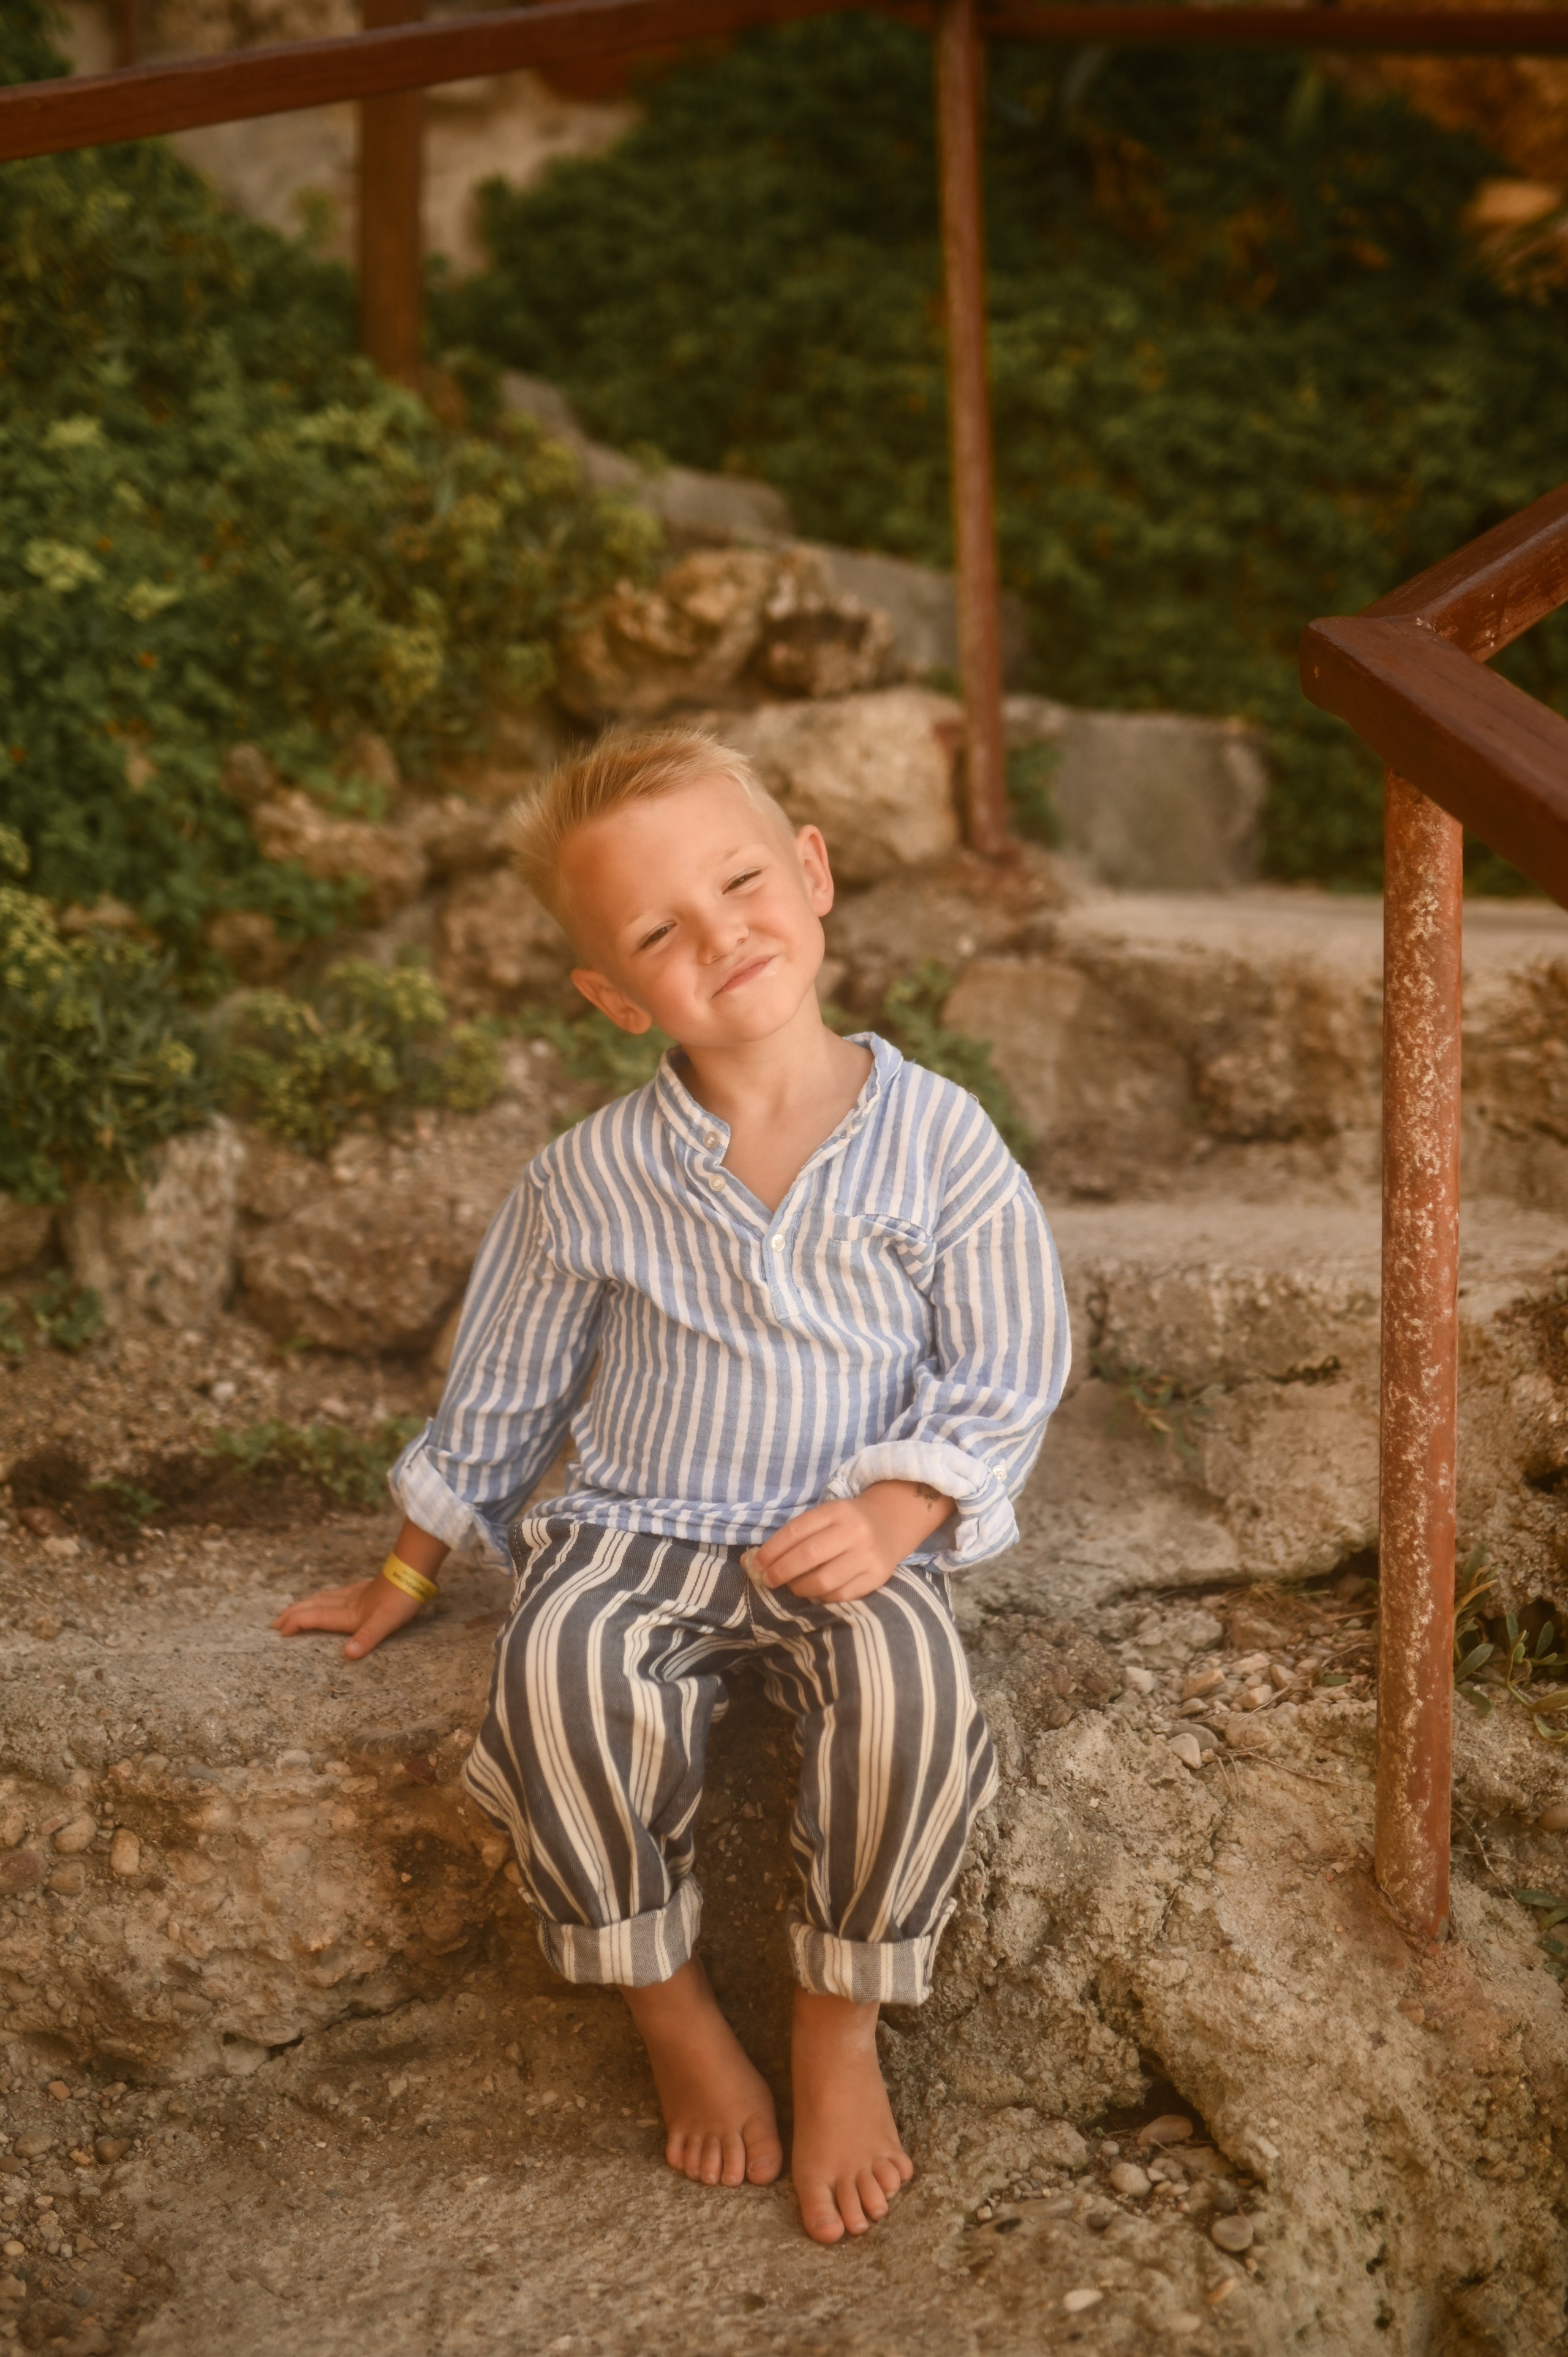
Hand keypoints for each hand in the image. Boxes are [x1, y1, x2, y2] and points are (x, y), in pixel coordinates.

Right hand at [272, 1573, 422, 1660]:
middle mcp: (347, 1602)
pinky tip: (326, 1599)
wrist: (414, 1572)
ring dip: (304, 1605)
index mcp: (348, 1613)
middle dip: (293, 1614)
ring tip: (293, 1611)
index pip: (314, 1617)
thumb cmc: (401, 1599)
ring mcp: (355, 1594)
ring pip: (321, 1598)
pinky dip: (321, 1599)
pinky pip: (333, 1595)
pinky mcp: (364, 1589)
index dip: (296, 1623)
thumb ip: (367, 1638)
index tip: (280, 1633)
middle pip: (313, 1606)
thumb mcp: (386, 1622)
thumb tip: (348, 1655)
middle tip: (275, 1623)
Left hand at [751, 1480, 952, 1603]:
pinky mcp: (877, 1577)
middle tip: (769, 1579)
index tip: (757, 1562)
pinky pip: (841, 1595)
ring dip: (799, 1588)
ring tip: (792, 1587)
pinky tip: (814, 1592)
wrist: (891, 1524)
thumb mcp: (824, 1517)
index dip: (772, 1550)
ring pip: (823, 1580)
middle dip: (781, 1571)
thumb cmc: (847, 1522)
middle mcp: (854, 1531)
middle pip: (808, 1556)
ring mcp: (867, 1556)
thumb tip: (752, 1561)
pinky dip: (821, 1597)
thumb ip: (793, 1536)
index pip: (796, 1531)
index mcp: (837, 1511)